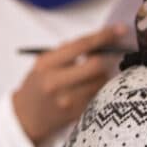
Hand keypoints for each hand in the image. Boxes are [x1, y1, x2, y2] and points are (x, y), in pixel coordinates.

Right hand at [12, 25, 125, 143]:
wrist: (25, 117)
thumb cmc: (37, 85)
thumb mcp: (43, 64)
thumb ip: (66, 51)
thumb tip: (99, 41)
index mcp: (46, 64)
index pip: (81, 45)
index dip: (104, 36)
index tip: (121, 29)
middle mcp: (56, 82)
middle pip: (96, 65)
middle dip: (108, 58)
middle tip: (110, 55)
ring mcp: (68, 100)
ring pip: (102, 81)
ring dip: (104, 75)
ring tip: (91, 76)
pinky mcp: (78, 113)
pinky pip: (100, 95)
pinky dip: (100, 88)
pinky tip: (90, 88)